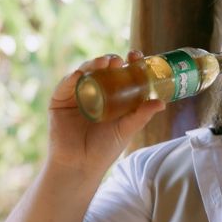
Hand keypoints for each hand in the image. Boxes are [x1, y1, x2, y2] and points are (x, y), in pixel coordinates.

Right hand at [47, 51, 165, 176]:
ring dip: (92, 64)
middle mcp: (93, 91)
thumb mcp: (126, 129)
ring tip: (103, 63)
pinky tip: (79, 74)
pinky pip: (65, 85)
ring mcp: (76, 94)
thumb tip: (162, 103)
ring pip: (84, 73)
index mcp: (111, 95)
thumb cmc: (104, 149)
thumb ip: (141, 115)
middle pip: (101, 69)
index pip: (120, 73)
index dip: (128, 62)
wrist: (81, 165)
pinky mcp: (59, 101)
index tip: (136, 56)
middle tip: (117, 60)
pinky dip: (72, 78)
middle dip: (110, 61)